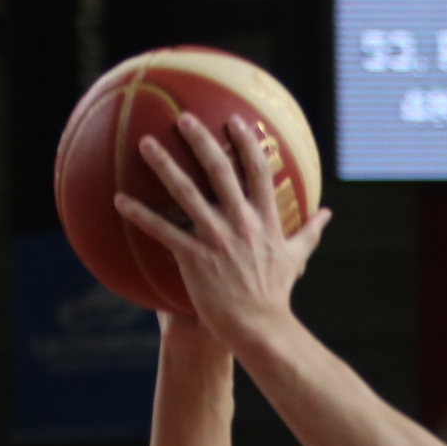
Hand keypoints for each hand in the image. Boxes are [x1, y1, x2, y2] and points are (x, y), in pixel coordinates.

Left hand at [116, 112, 332, 347]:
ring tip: (145, 144)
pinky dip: (140, 214)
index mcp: (266, 219)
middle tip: (183, 118)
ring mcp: (216, 239)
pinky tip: (119, 200)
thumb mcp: (296, 258)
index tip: (234, 120)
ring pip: (186, 194)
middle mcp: (241, 222)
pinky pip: (162, 230)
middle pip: (219, 171)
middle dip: (201, 140)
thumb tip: (327, 213)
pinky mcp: (194, 258)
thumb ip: (309, 232)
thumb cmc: (276, 293)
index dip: (247, 142)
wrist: (259, 327)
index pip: (258, 171)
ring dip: (164, 166)